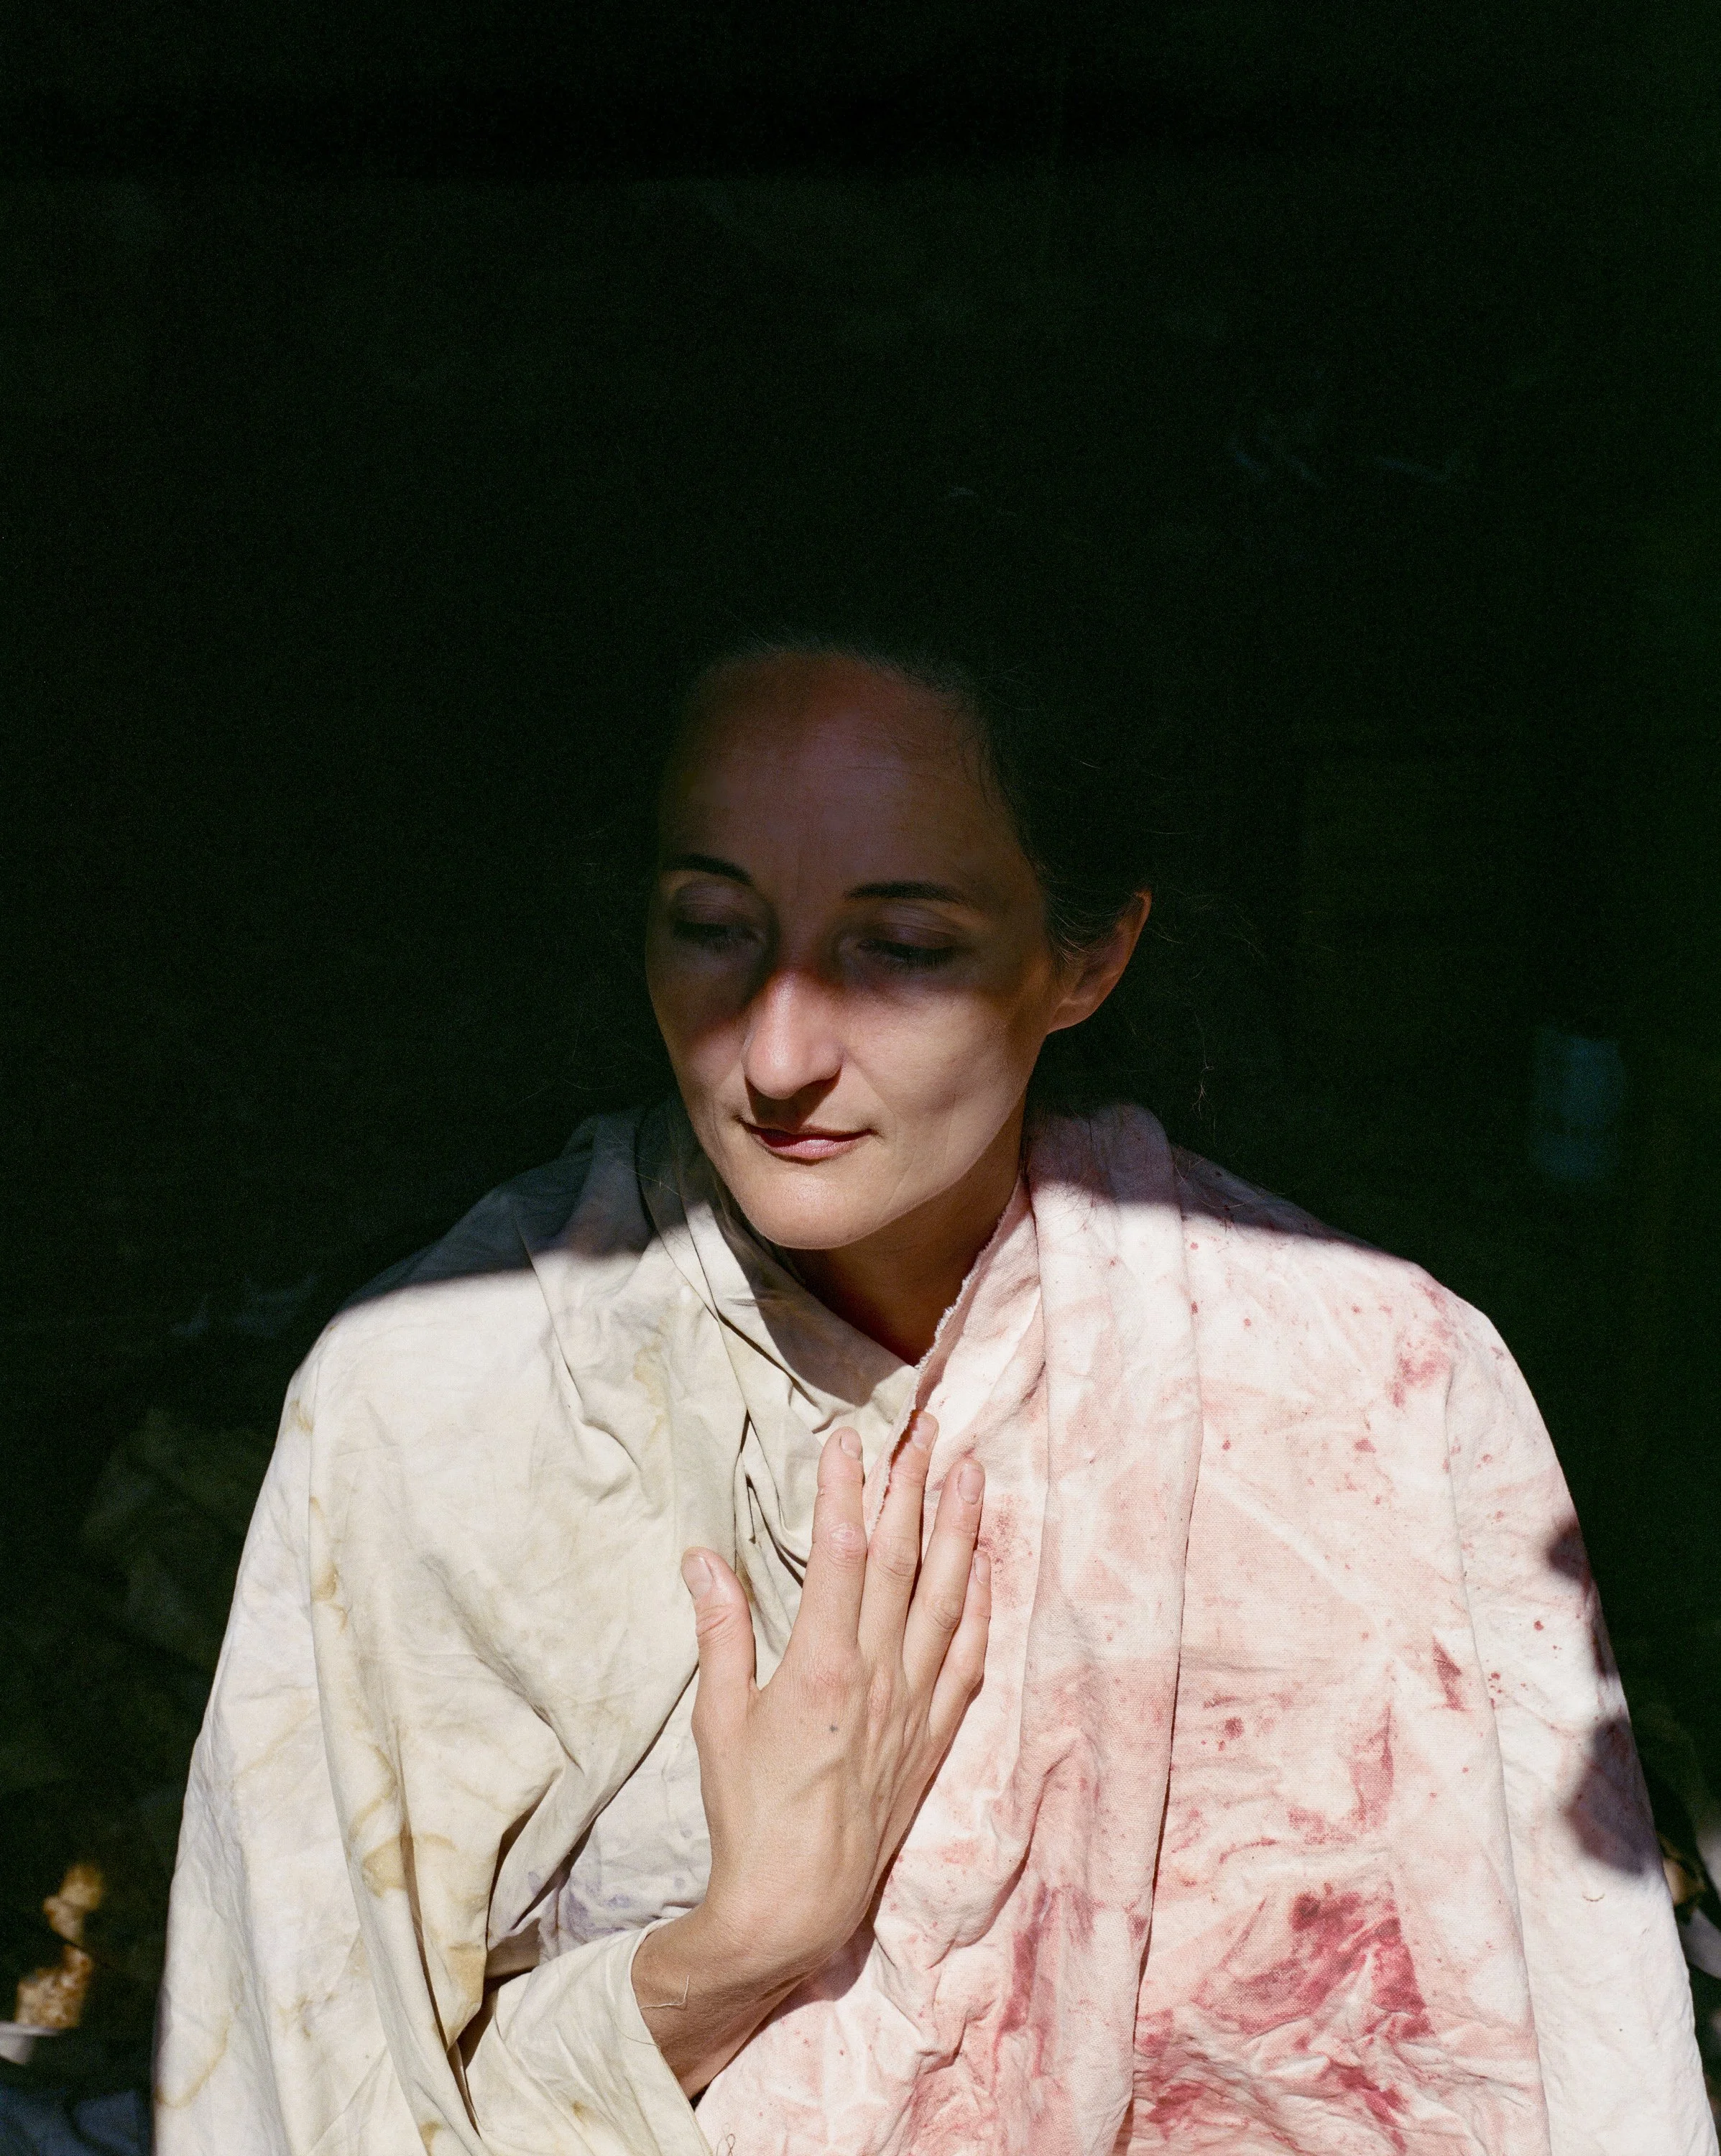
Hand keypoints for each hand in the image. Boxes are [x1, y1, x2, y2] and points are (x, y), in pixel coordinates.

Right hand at [631, 1411, 989, 2092]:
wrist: (794, 1904)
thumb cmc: (747, 1812)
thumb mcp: (718, 1719)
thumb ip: (720, 1632)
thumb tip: (702, 1559)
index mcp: (822, 1664)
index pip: (841, 1553)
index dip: (846, 1490)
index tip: (849, 1439)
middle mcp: (879, 1675)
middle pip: (904, 1560)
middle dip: (912, 1488)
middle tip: (925, 1429)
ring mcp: (914, 1704)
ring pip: (947, 1597)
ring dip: (961, 1530)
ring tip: (971, 1474)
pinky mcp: (932, 1736)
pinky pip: (966, 1657)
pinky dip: (979, 1607)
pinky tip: (985, 1570)